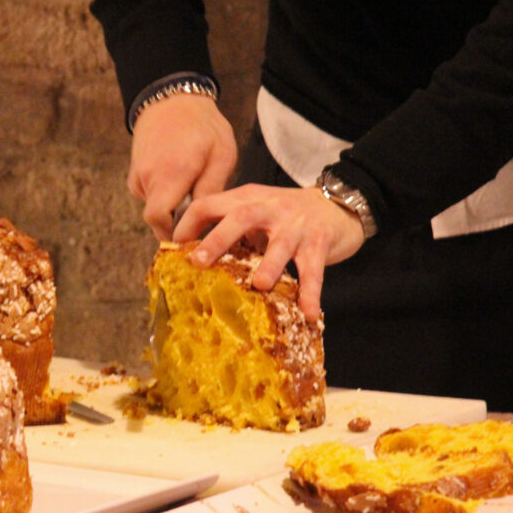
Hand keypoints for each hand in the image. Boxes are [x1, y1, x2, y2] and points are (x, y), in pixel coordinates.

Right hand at [127, 94, 236, 240]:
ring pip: (155, 208)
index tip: (194, 235)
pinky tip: (179, 178)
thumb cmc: (203, 126)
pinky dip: (165, 196)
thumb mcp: (222, 155)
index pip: (159, 219)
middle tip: (201, 212)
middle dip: (178, 222)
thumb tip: (206, 224)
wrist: (171, 100)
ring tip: (192, 186)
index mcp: (171, 172)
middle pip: (158, 219)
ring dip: (173, 206)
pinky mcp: (135, 175)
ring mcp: (138, 176)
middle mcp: (148, 177)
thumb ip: (211, 191)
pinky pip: (150, 197)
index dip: (174, 233)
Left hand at [172, 184, 367, 320]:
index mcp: (246, 199)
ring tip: (258, 286)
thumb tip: (193, 257)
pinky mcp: (319, 242)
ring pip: (281, 244)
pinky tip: (307, 313)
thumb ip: (229, 228)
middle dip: (218, 239)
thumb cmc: (286, 215)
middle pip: (240, 217)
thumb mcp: (255, 212)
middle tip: (198, 262)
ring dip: (269, 265)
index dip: (188, 224)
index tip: (174, 249)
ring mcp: (296, 225)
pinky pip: (314, 270)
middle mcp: (269, 208)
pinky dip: (311, 292)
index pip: (209, 204)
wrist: (338, 203)